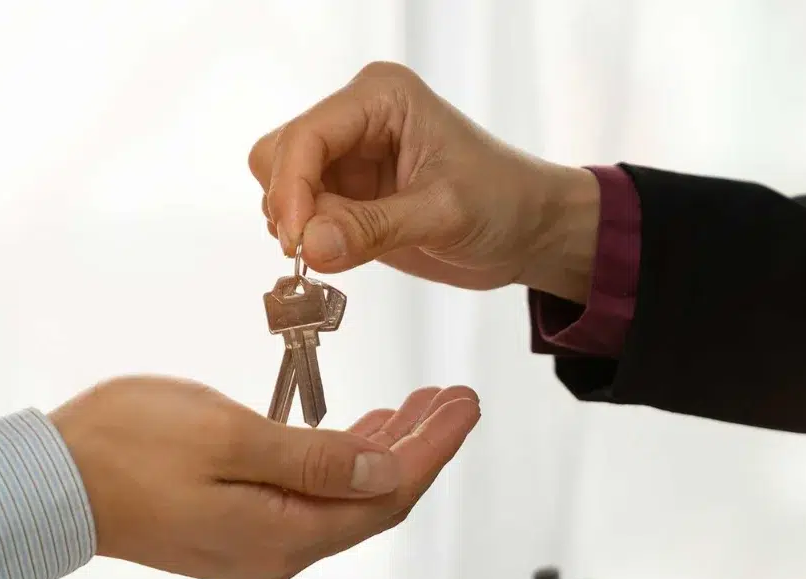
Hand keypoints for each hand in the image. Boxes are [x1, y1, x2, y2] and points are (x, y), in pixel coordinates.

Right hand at [48, 376, 478, 578]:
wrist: (47, 484)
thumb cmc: (125, 448)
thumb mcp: (228, 437)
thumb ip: (312, 457)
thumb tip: (383, 468)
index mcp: (282, 535)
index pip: (384, 494)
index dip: (432, 449)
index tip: (464, 404)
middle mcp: (277, 555)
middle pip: (371, 503)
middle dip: (418, 449)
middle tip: (452, 399)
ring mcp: (254, 548)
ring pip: (341, 502)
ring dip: (380, 454)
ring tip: (416, 409)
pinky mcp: (234, 534)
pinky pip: (308, 502)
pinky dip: (337, 464)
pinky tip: (351, 434)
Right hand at [249, 61, 600, 301]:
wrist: (526, 231)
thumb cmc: (502, 203)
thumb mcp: (442, 214)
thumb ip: (372, 228)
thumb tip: (310, 247)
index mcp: (381, 97)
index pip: (307, 135)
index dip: (291, 188)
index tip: (298, 241)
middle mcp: (355, 119)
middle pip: (279, 156)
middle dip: (289, 207)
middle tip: (313, 252)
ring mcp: (347, 158)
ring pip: (281, 187)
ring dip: (297, 226)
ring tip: (338, 252)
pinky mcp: (346, 194)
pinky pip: (301, 215)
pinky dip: (307, 240)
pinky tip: (338, 254)